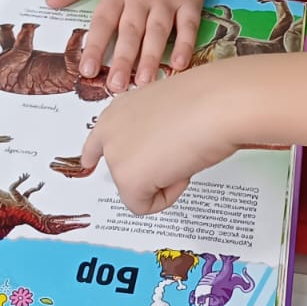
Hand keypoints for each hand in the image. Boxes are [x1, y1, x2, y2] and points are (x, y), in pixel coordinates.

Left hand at [48, 0, 209, 92]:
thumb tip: (50, 3)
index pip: (103, 22)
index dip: (95, 46)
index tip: (86, 71)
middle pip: (130, 32)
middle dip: (123, 60)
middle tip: (116, 87)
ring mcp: (166, 0)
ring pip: (157, 32)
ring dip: (150, 57)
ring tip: (144, 82)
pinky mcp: (190, 1)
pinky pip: (187, 25)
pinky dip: (184, 44)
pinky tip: (179, 64)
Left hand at [79, 71, 239, 214]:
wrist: (216, 104)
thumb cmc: (207, 100)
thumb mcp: (169, 110)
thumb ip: (151, 128)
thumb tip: (157, 147)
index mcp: (119, 109)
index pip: (96, 139)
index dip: (96, 153)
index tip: (91, 161)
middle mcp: (109, 130)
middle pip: (122, 170)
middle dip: (149, 170)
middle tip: (175, 153)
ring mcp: (115, 154)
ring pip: (136, 189)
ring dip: (162, 180)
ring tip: (183, 152)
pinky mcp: (127, 178)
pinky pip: (145, 205)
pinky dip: (168, 196)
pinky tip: (181, 168)